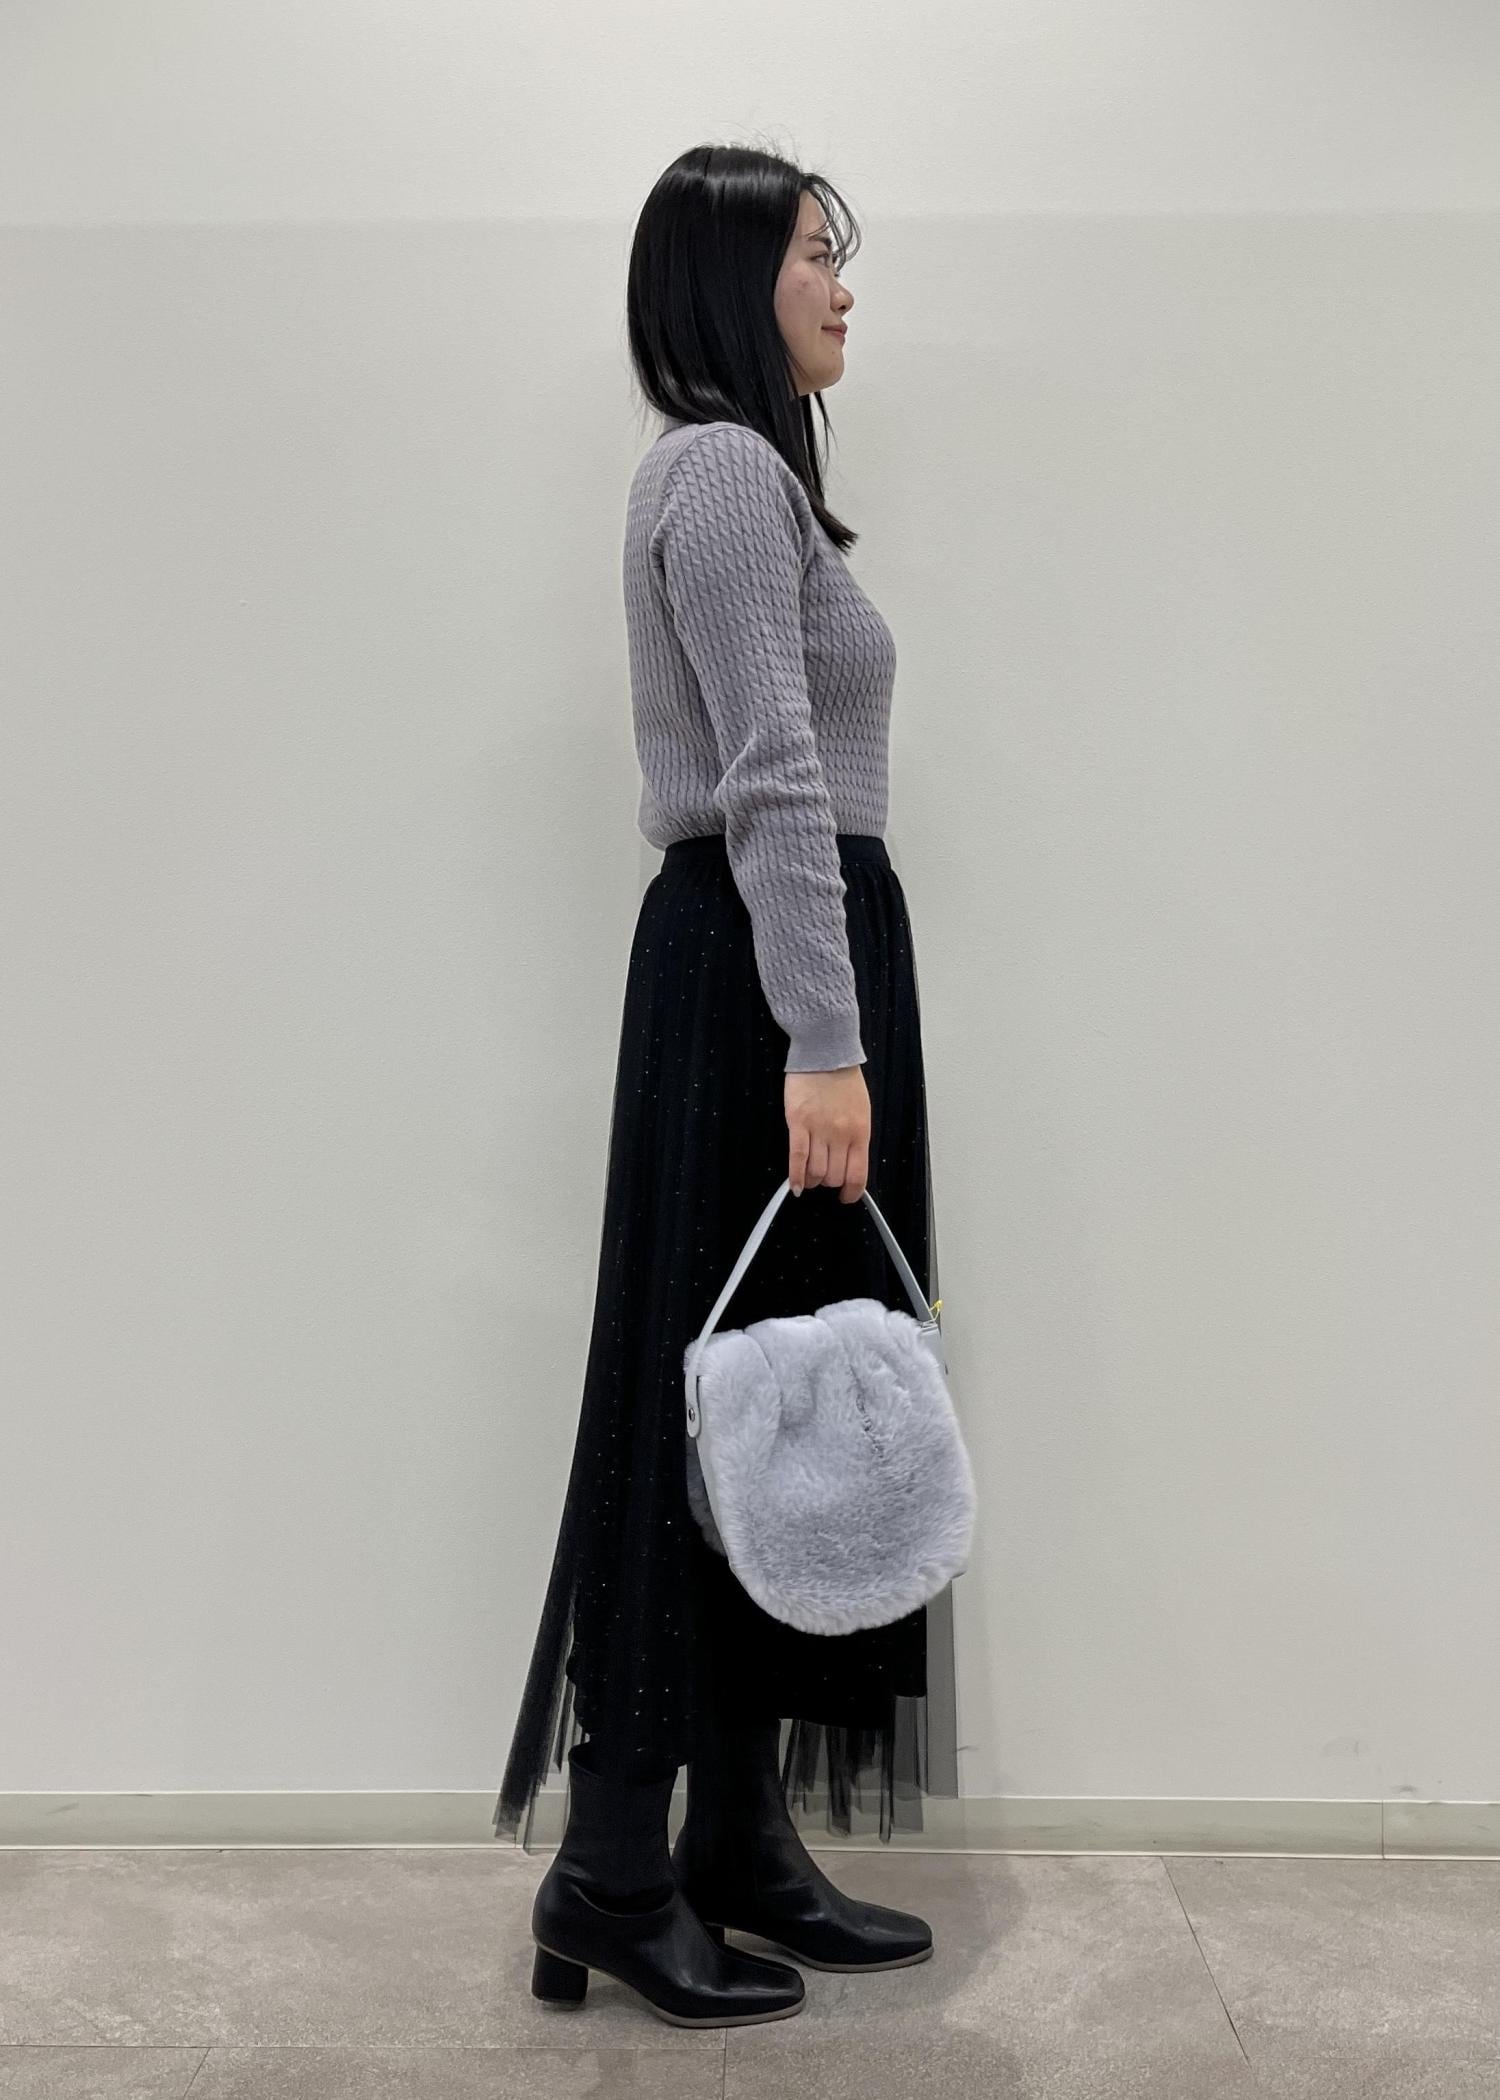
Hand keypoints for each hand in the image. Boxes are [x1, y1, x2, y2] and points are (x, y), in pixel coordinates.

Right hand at [784, 1066, 870, 1202]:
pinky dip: (795, 1176)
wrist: (825, 1054)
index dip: (851, 1193)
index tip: (847, 1197)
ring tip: (809, 1177)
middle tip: (824, 1178)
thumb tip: (850, 1163)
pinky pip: (797, 1158)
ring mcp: (819, 1130)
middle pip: (834, 1176)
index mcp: (860, 1132)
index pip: (858, 1175)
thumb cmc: (844, 1080)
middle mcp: (841, 1135)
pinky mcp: (798, 1123)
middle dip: (829, 1184)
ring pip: (816, 1172)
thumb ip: (856, 1138)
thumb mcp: (861, 1111)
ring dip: (812, 1181)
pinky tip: (795, 1186)